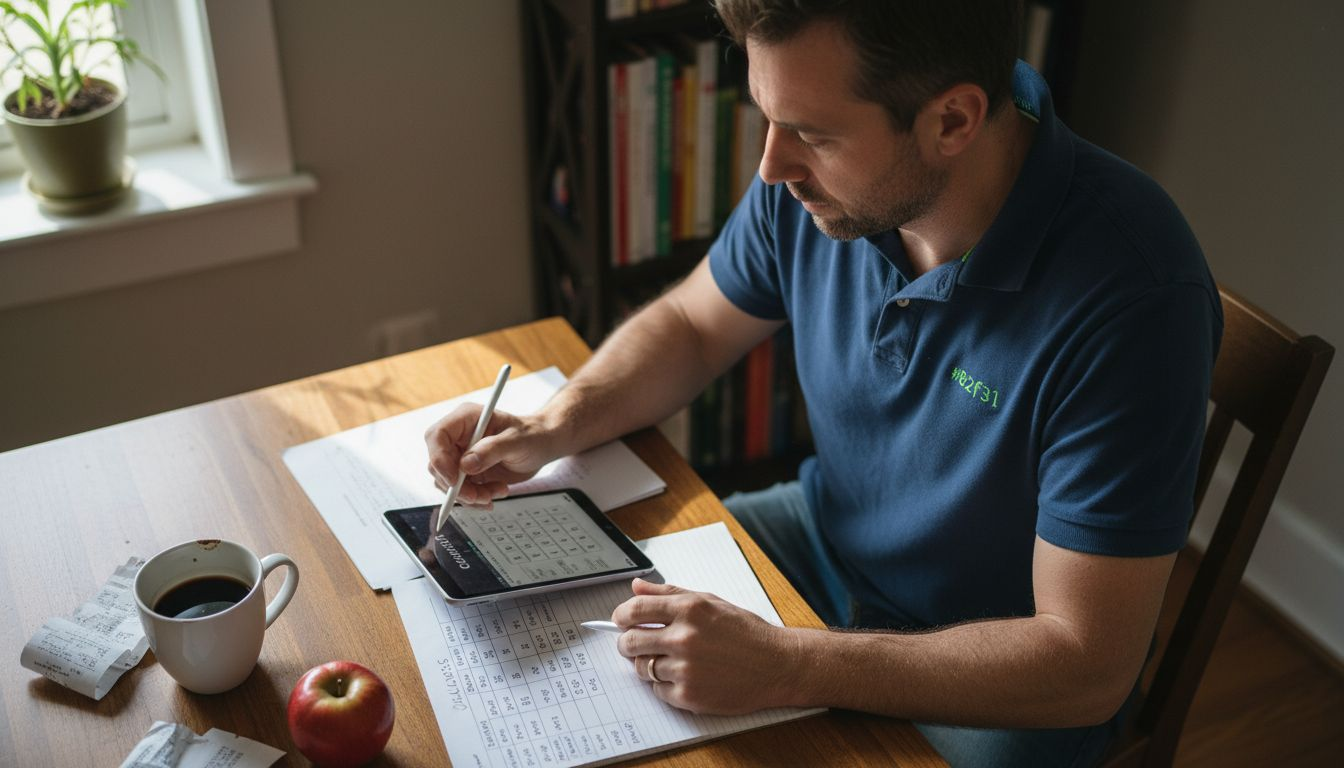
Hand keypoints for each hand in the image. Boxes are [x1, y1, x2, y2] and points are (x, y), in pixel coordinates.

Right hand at [423, 403, 555, 506]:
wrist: (541, 446)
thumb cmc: (532, 435)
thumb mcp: (517, 440)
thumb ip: (492, 450)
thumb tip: (466, 464)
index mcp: (466, 418)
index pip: (437, 436)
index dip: (439, 459)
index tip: (455, 480)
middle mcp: (459, 437)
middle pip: (438, 464)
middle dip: (457, 486)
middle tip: (479, 496)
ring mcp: (461, 456)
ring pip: (447, 482)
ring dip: (470, 495)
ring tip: (496, 492)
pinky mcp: (467, 473)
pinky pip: (460, 492)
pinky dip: (476, 499)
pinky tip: (495, 493)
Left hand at [611, 579, 797, 714]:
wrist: (776, 665)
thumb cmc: (746, 632)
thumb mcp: (710, 601)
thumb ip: (670, 593)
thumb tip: (637, 587)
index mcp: (689, 609)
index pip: (635, 610)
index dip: (621, 616)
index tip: (620, 620)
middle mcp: (684, 637)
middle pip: (630, 642)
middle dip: (627, 643)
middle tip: (635, 644)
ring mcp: (686, 669)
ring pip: (642, 668)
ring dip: (646, 665)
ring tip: (665, 661)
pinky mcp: (689, 695)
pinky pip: (658, 690)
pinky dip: (665, 685)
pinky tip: (683, 677)